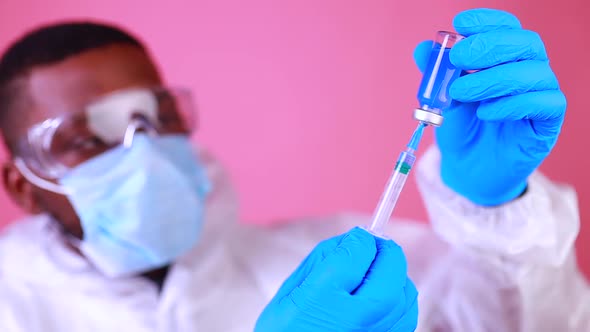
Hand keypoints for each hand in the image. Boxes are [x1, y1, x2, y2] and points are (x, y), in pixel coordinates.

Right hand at [254, 227, 417, 331]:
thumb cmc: (286, 330)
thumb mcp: (289, 293)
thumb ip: (322, 261)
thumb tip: (355, 239)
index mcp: (321, 301)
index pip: (356, 254)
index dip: (358, 240)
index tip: (358, 238)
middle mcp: (355, 321)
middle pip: (390, 271)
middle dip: (384, 252)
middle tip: (374, 247)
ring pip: (406, 292)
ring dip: (394, 275)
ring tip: (374, 276)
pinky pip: (407, 315)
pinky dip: (399, 299)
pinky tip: (381, 298)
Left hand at [413, 8, 566, 205]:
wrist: (468, 169)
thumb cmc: (461, 129)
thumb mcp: (443, 98)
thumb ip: (436, 74)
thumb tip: (423, 49)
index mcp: (506, 58)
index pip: (508, 27)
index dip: (489, 20)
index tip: (460, 23)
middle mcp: (528, 71)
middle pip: (526, 43)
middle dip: (490, 46)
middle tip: (459, 58)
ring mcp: (541, 96)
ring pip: (534, 73)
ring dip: (493, 79)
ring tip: (460, 93)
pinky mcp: (548, 123)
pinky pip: (545, 104)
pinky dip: (512, 105)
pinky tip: (485, 113)